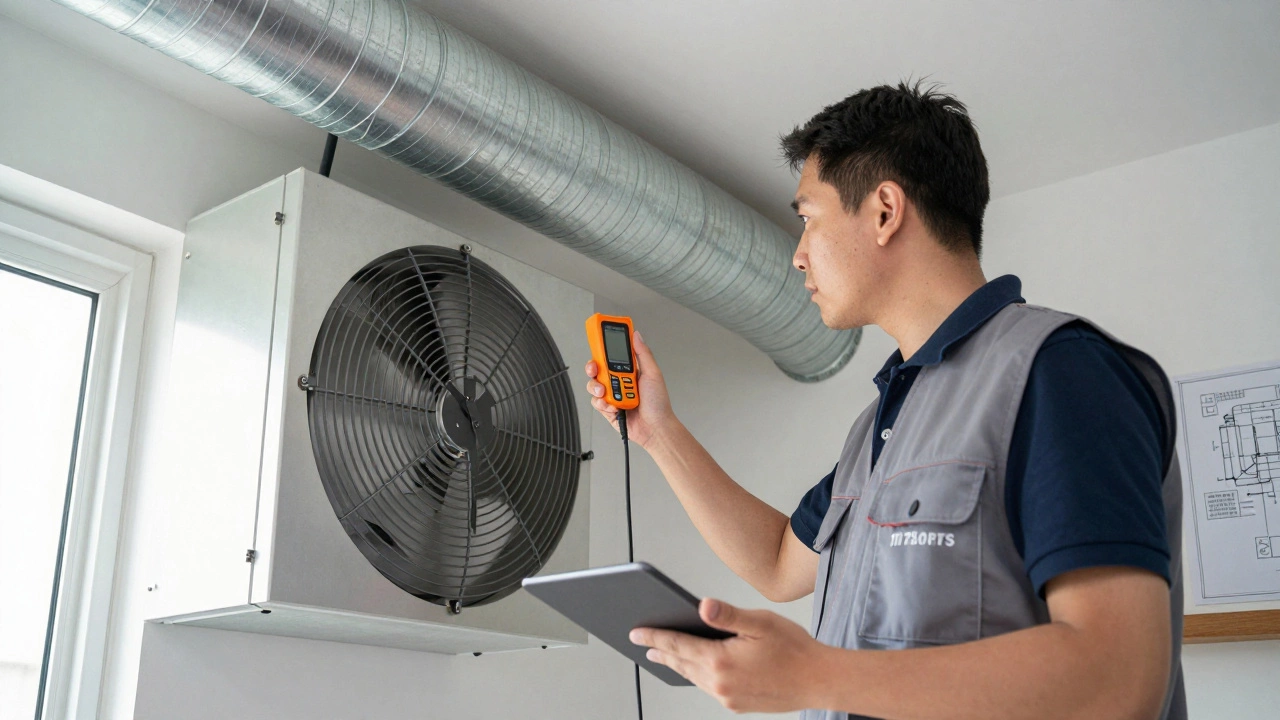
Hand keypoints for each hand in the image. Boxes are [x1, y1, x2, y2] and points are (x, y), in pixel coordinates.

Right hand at [584, 330, 674, 448]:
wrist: (655, 428)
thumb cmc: (658, 403)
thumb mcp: (653, 373)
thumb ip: (642, 353)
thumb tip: (636, 335)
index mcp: (629, 371)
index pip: (611, 355)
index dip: (602, 349)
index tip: (597, 342)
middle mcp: (618, 381)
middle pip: (597, 369)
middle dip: (593, 368)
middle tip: (595, 370)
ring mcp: (612, 395)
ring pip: (594, 385)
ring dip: (598, 388)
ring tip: (608, 393)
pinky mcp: (607, 409)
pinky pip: (596, 402)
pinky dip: (602, 404)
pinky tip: (614, 406)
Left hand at [630, 598, 827, 713]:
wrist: (820, 681)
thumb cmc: (795, 648)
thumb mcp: (761, 623)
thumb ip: (728, 615)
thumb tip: (701, 605)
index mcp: (721, 661)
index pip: (677, 645)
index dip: (654, 637)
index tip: (635, 633)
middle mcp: (719, 683)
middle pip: (681, 664)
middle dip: (660, 652)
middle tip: (642, 644)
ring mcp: (728, 697)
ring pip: (693, 678)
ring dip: (677, 665)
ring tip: (663, 655)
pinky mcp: (737, 704)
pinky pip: (708, 688)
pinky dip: (696, 676)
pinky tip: (696, 670)